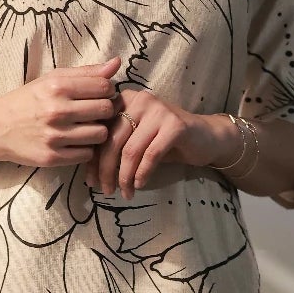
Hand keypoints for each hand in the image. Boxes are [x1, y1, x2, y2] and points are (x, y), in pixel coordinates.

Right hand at [0, 56, 119, 168]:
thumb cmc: (29, 100)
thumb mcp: (53, 79)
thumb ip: (86, 72)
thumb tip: (117, 62)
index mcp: (57, 86)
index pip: (104, 86)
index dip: (107, 90)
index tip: (100, 94)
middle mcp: (57, 110)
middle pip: (106, 110)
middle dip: (105, 110)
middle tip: (95, 112)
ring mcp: (55, 136)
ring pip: (100, 134)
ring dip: (97, 131)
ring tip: (86, 127)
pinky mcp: (52, 157)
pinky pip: (87, 154)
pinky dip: (85, 149)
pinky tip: (75, 142)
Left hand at [86, 88, 240, 198]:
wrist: (204, 137)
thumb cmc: (164, 141)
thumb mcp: (134, 139)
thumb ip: (113, 146)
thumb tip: (89, 172)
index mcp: (124, 99)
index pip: (100, 130)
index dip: (92, 158)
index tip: (90, 181)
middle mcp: (139, 100)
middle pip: (112, 141)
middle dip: (105, 170)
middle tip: (105, 191)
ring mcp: (158, 110)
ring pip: (130, 150)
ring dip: (124, 177)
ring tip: (124, 193)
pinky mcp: (174, 125)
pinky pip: (151, 155)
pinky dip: (142, 174)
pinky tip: (139, 185)